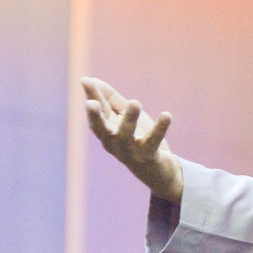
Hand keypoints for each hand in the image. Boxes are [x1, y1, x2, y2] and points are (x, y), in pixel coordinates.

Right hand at [82, 77, 183, 203]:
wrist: (158, 173)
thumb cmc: (137, 139)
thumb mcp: (124, 117)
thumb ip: (110, 100)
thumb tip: (91, 80)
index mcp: (107, 131)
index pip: (98, 112)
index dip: (92, 96)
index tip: (86, 80)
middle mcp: (114, 143)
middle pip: (102, 130)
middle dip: (95, 117)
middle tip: (90, 103)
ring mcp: (131, 151)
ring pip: (126, 136)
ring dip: (129, 119)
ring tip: (134, 102)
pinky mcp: (149, 156)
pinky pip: (153, 141)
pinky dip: (160, 128)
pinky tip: (166, 114)